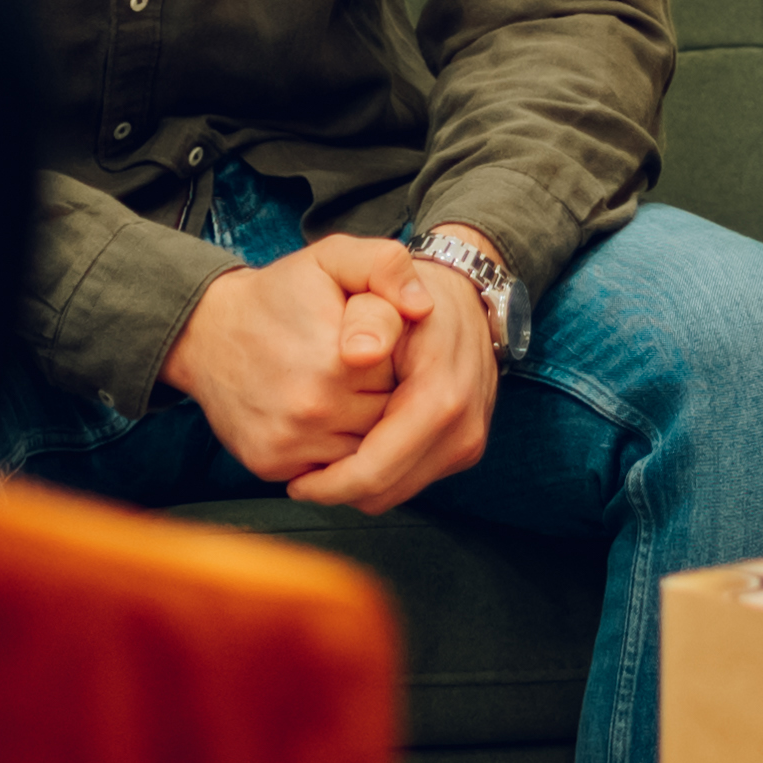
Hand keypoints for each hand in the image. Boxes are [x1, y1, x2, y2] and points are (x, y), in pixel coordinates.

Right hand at [164, 239, 421, 483]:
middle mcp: (313, 408)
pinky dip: (329, 450)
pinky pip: (327, 470)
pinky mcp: (270, 465)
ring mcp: (289, 442)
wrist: (206, 333)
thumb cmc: (279, 294)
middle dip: (380, 396)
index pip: (405, 377)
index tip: (372, 344)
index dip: (395, 360)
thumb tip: (422, 307)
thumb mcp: (332, 259)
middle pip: (387, 418)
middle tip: (349, 368)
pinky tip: (315, 416)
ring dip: (359, 429)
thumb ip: (385, 267)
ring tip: (335, 390)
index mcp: (338, 358)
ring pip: (362, 452)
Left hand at [285, 245, 500, 513]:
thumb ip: (363, 293)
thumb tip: (361, 352)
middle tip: (298, 482)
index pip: (379, 463)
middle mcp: (463, 423)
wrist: (460, 298)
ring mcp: (467, 440)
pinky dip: (376, 478)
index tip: (294, 479)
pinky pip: (409, 483)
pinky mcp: (463, 450)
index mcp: (439, 388)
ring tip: (317, 470)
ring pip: (396, 494)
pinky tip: (349, 455)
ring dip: (354, 489)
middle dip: (337, 490)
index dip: (332, 481)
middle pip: (386, 488)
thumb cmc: (398, 291)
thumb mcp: (366, 268)